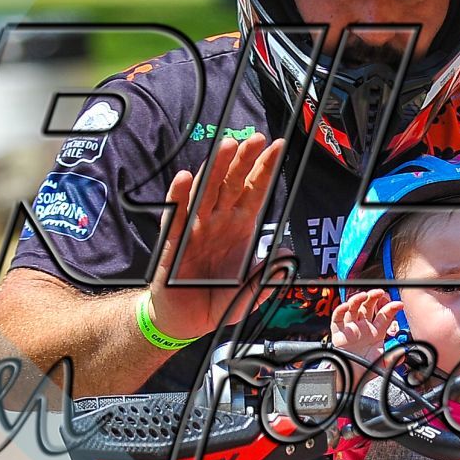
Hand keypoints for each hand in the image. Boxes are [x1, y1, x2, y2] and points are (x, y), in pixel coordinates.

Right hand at [146, 134, 285, 340]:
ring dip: (215, 169)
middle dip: (244, 159)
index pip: (255, 192)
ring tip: (226, 148)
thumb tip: (286, 256)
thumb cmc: (217, 301)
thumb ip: (266, 278)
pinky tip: (186, 178)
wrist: (185, 321)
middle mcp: (217, 221)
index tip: (278, 147)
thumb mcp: (248, 294)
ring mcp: (195, 228)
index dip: (265, 170)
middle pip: (232, 183)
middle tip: (255, 138)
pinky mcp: (173, 242)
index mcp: (239, 227)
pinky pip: (176, 216)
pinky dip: (179, 196)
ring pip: (206, 192)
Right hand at [330, 289, 402, 363]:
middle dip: (374, 297)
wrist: (351, 378)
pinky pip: (337, 318)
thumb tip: (402, 354)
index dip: (391, 308)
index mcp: (376, 332)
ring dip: (357, 300)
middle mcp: (364, 327)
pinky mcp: (338, 332)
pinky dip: (340, 310)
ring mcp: (351, 328)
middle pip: (368, 307)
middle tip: (380, 292)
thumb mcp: (382, 364)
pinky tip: (346, 306)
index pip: (384, 315)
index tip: (399, 304)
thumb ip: (392, 358)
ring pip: (353, 308)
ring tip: (364, 295)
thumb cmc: (366, 369)